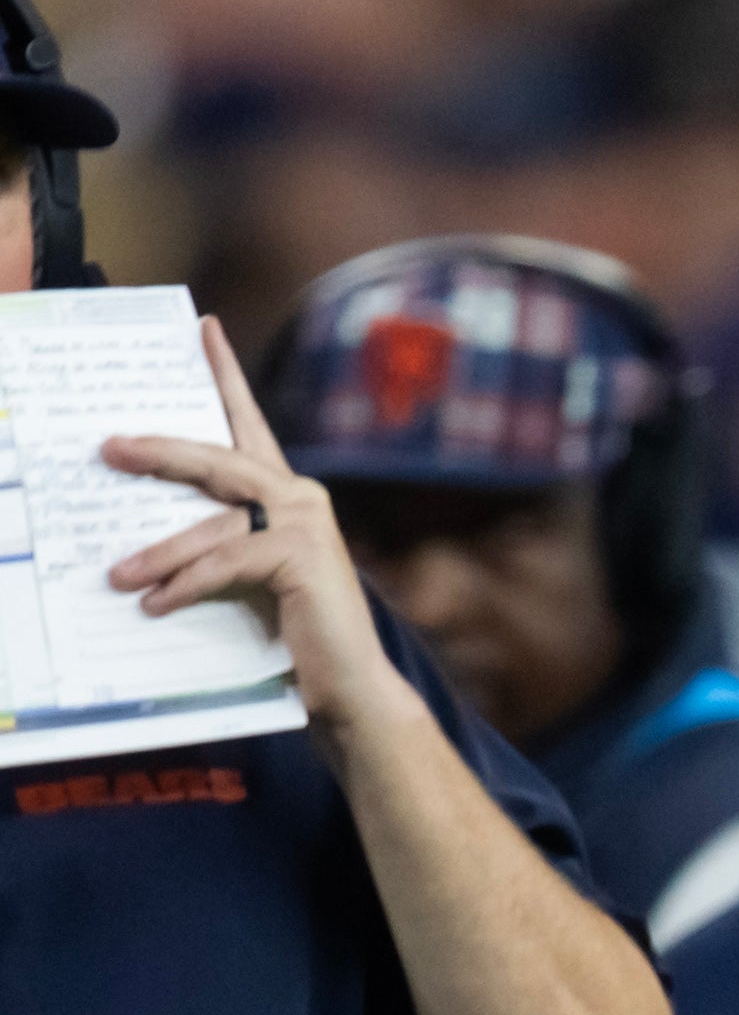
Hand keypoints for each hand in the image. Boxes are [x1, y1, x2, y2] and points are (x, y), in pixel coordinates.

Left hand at [102, 318, 414, 747]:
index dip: (226, 374)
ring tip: (118, 575)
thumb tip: (145, 537)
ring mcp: (306, 525)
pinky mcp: (299, 557)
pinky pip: (224, 561)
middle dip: (160, 453)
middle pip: (218, 460)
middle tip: (109, 448)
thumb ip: (219, 544)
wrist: (352, 686)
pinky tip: (157, 604)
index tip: (203, 329)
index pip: (249, 424)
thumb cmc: (299, 634)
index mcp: (291, 496)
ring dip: (158, 554)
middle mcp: (302, 498)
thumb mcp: (250, 577)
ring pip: (212, 521)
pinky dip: (185, 585)